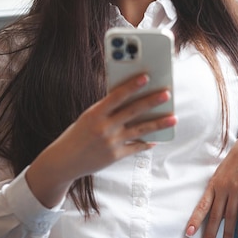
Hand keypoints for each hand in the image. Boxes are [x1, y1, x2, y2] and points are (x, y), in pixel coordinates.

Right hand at [26, 73, 176, 207]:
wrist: (63, 161)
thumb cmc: (79, 133)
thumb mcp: (89, 117)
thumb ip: (108, 109)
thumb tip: (134, 98)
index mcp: (95, 113)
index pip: (116, 96)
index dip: (132, 86)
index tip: (146, 77)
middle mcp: (103, 127)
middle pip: (133, 111)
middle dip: (152, 102)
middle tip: (167, 94)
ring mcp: (110, 143)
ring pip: (140, 130)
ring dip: (159, 124)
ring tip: (174, 118)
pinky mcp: (115, 157)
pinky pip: (136, 148)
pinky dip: (147, 143)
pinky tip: (157, 140)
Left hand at [185, 125, 237, 237]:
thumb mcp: (224, 170)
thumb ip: (220, 185)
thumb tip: (218, 202)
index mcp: (214, 183)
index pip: (202, 205)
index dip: (196, 220)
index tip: (189, 233)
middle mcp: (223, 187)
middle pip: (216, 215)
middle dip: (211, 233)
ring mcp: (236, 188)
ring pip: (230, 215)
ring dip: (228, 232)